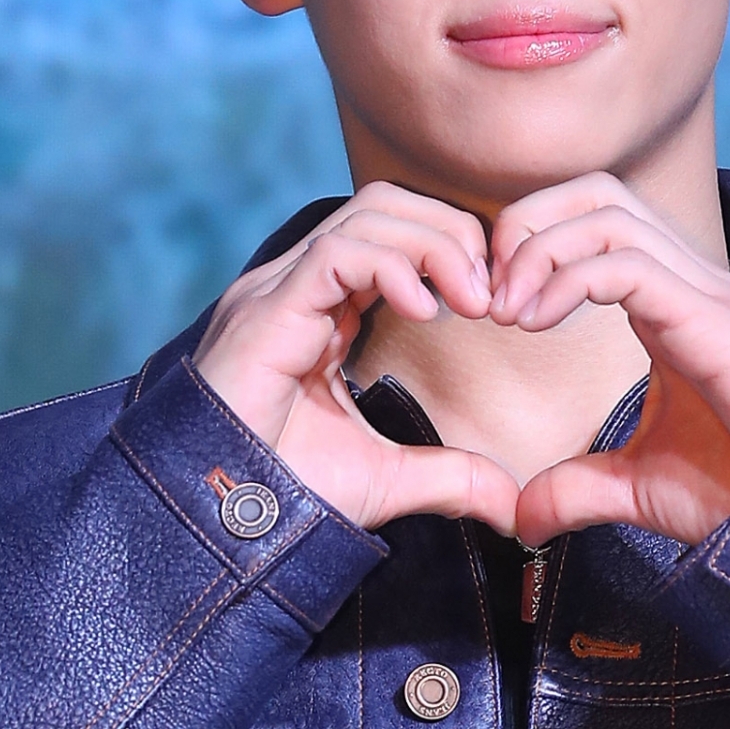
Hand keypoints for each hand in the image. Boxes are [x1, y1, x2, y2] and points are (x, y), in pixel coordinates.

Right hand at [191, 181, 518, 533]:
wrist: (218, 525)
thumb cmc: (285, 494)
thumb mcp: (387, 480)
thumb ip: (450, 477)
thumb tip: (511, 502)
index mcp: (323, 304)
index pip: (393, 230)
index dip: (452, 246)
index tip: (495, 298)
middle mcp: (298, 283)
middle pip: (386, 204)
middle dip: (451, 233)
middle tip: (490, 294)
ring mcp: (278, 291)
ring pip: (366, 214)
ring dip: (433, 245)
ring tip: (470, 300)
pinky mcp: (266, 310)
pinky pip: (336, 253)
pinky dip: (391, 266)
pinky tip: (425, 310)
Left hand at [487, 173, 729, 545]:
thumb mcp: (642, 489)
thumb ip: (580, 489)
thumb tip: (523, 517)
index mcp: (668, 301)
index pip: (593, 219)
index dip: (529, 245)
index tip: (492, 309)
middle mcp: (686, 280)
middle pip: (595, 191)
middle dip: (527, 223)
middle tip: (491, 293)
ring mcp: (703, 291)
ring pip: (608, 211)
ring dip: (539, 248)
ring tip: (508, 312)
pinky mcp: (712, 318)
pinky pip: (628, 263)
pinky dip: (567, 278)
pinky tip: (536, 323)